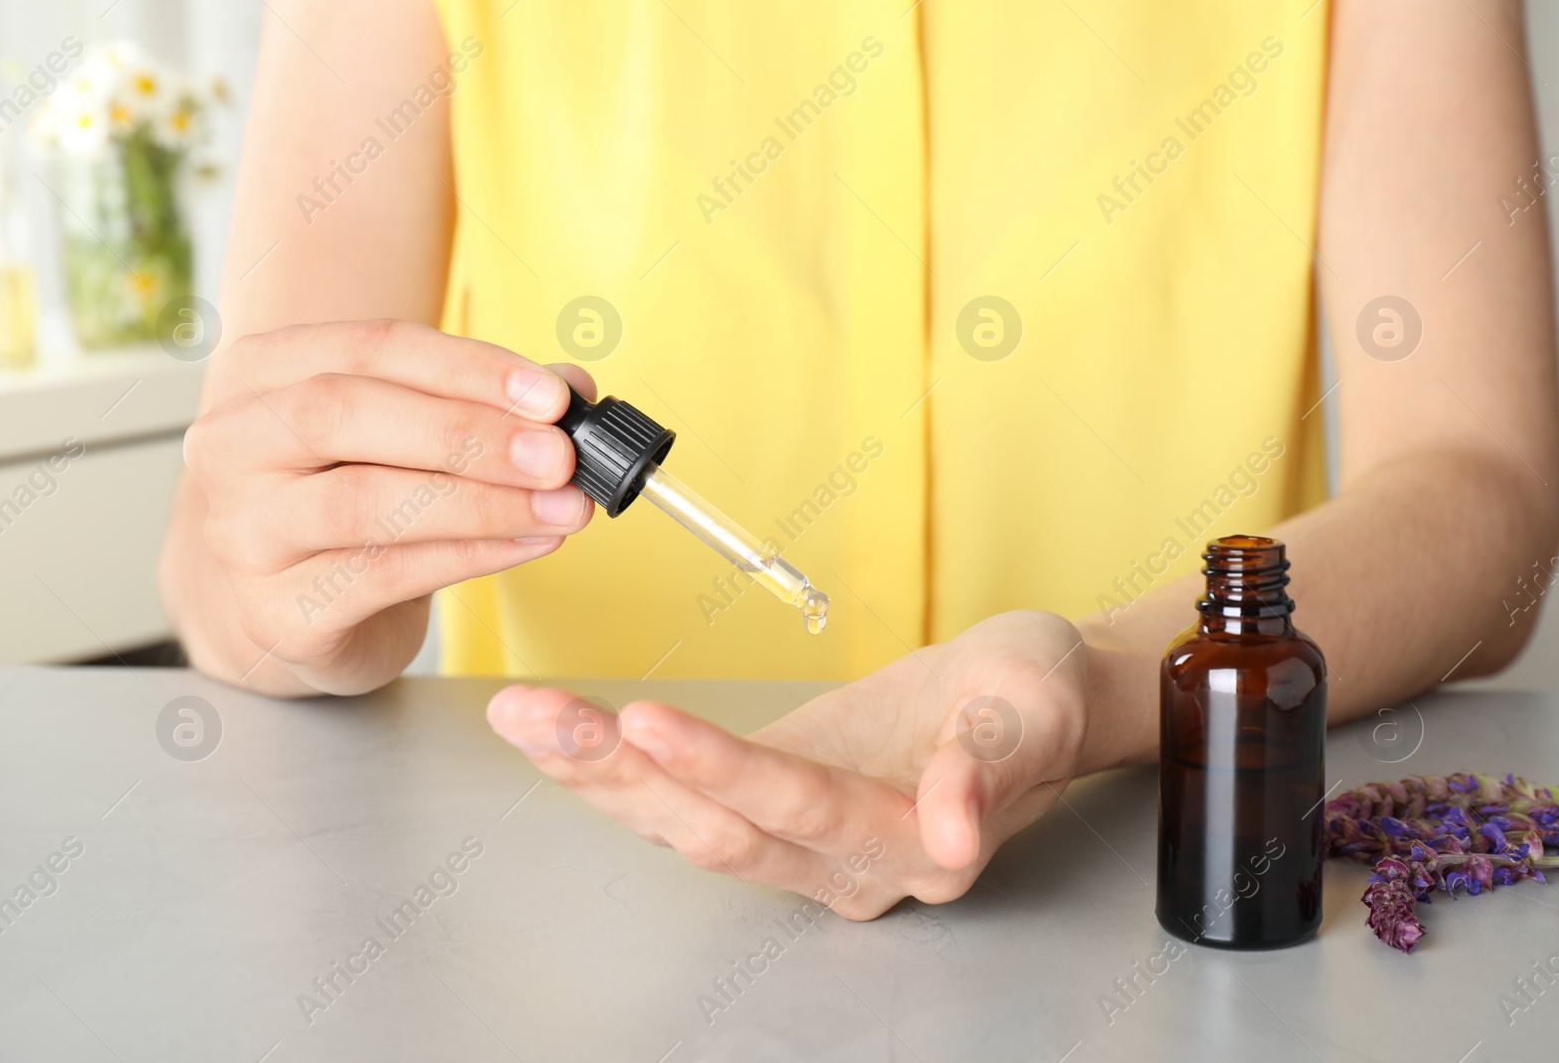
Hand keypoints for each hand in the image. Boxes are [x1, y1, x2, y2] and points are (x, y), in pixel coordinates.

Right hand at [180, 319, 594, 694]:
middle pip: (346, 413)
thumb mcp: (407, 439)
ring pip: (362, 502)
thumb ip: (483, 404)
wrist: (281, 613)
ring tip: (561, 508)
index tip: (551, 396)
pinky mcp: (276, 611)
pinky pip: (379, 577)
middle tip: (558, 457)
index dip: (468, 368)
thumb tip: (571, 388)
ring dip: (480, 503)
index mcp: (263, 375)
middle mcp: (235, 446)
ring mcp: (244, 532)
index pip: (371, 347)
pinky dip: (467, 558)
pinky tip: (526, 545)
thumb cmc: (347, 505)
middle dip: (468, 434)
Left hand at [486, 610, 1088, 917]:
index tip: (647, 720)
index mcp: (913, 843)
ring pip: (683, 822)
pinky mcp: (773, 806)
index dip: (724, 768)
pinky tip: (558, 729)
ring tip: (522, 715)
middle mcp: (846, 864)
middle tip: (535, 716)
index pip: (802, 808)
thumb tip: (953, 829)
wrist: (1028, 697)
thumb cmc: (1036, 694)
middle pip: (716, 829)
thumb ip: (990, 767)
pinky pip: (683, 797)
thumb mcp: (1033, 708)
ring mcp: (803, 843)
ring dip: (596, 771)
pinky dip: (617, 765)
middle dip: (618, 773)